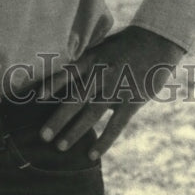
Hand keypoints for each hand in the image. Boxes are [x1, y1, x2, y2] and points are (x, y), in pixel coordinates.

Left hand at [38, 25, 185, 159]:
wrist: (157, 41)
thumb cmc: (125, 43)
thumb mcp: (101, 45)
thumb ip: (85, 61)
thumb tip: (65, 76)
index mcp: (91, 59)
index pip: (67, 74)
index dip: (51, 85)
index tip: (37, 97)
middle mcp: (101, 74)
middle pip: (75, 99)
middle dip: (58, 119)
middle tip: (42, 136)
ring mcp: (116, 89)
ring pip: (91, 114)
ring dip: (75, 131)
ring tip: (60, 147)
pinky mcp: (132, 101)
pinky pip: (116, 125)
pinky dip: (104, 140)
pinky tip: (92, 154)